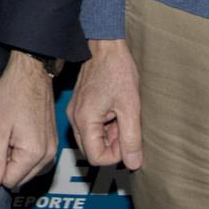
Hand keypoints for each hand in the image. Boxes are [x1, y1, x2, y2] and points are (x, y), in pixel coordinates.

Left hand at [0, 51, 58, 190]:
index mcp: (34, 154)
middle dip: (7, 164)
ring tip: (11, 133)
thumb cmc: (13, 95)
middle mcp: (48, 155)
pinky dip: (24, 152)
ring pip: (27, 170)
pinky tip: (18, 132)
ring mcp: (52, 149)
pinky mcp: (52, 142)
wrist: (31, 73)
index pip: (9, 182)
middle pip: (20, 178)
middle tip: (2, 138)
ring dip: (15, 158)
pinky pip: (35, 159)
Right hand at [67, 38, 143, 169]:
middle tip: (126, 127)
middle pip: (92, 150)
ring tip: (122, 116)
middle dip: (112, 145)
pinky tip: (115, 110)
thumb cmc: (117, 70)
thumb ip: (131, 138)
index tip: (128, 140)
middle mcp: (75, 118)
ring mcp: (76, 111)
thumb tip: (133, 164)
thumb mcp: (130, 107)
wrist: (105, 45)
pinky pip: (90, 126)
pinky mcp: (80, 105)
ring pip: (92, 139)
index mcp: (85, 120)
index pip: (96, 157)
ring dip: (109, 135)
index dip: (116, 155)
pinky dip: (104, 125)